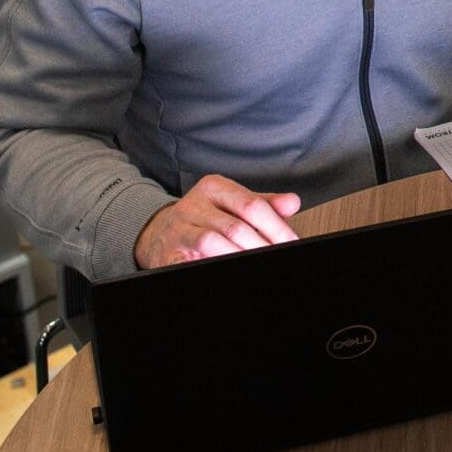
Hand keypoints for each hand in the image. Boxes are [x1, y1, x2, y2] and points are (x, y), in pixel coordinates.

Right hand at [134, 175, 303, 267]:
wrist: (159, 231)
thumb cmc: (204, 217)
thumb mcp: (232, 204)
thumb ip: (263, 204)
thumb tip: (292, 202)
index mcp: (214, 187)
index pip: (252, 205)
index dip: (276, 227)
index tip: (291, 241)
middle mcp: (194, 204)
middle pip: (236, 226)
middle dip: (262, 246)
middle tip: (277, 255)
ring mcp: (179, 228)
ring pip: (213, 242)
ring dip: (240, 255)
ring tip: (255, 261)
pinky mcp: (169, 251)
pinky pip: (193, 259)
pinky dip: (213, 262)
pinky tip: (228, 264)